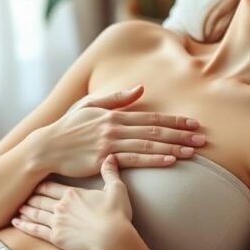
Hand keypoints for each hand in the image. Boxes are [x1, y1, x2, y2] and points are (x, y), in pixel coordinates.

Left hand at [12, 154, 133, 249]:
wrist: (112, 239)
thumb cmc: (116, 214)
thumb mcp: (116, 189)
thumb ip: (110, 173)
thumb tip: (110, 157)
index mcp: (72, 193)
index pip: (50, 186)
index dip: (40, 185)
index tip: (33, 182)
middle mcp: (61, 206)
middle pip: (40, 199)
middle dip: (31, 196)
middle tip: (21, 194)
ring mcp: (56, 222)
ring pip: (36, 213)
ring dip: (26, 209)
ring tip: (18, 207)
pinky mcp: (56, 238)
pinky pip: (36, 231)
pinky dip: (24, 226)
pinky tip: (16, 223)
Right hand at [36, 84, 205, 177]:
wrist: (46, 147)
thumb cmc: (68, 127)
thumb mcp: (90, 106)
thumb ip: (116, 97)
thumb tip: (141, 88)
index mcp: (114, 114)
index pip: (151, 117)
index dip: (174, 120)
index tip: (194, 123)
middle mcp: (114, 127)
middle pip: (155, 131)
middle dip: (181, 134)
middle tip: (203, 138)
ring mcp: (109, 143)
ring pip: (148, 145)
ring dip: (173, 147)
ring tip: (194, 152)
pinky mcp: (103, 160)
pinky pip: (134, 160)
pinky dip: (154, 160)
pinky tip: (171, 161)